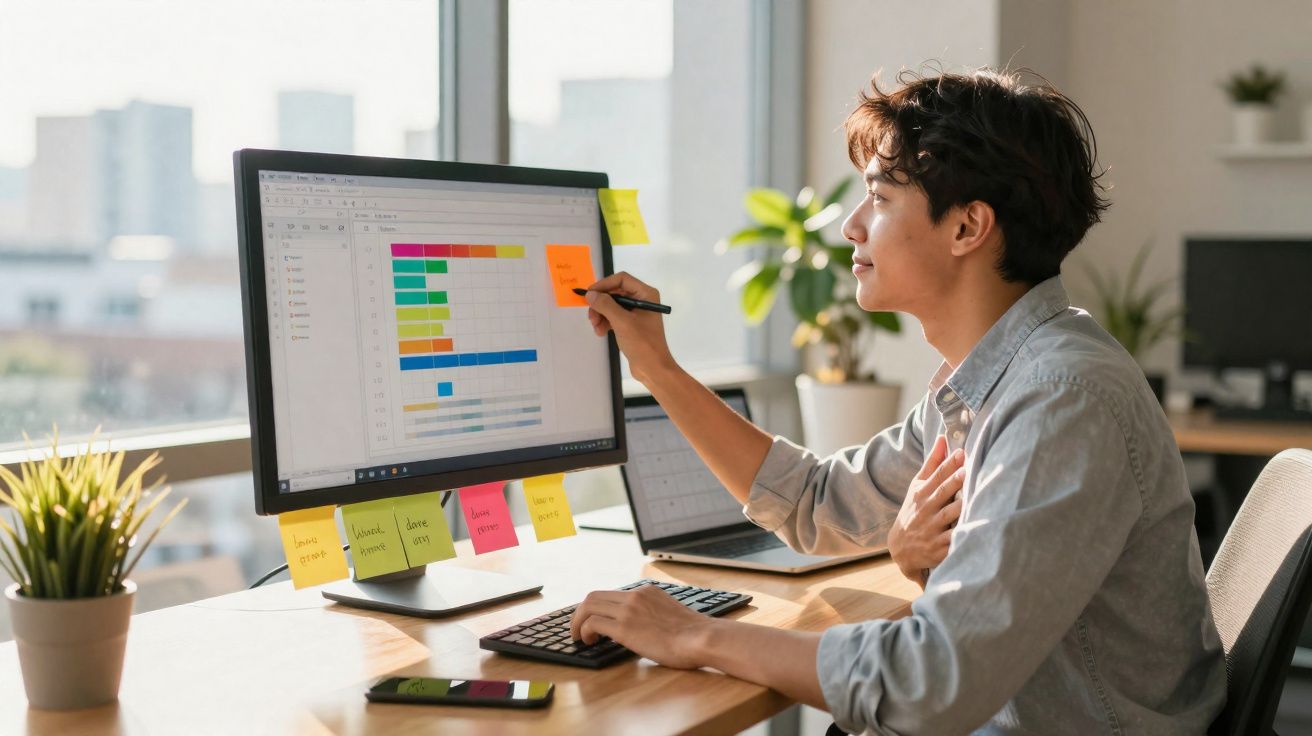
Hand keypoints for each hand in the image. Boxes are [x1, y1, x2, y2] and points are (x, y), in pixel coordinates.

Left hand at [569, 584, 711, 669]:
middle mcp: (635, 596)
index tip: (592, 619)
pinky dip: (584, 631)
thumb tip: (642, 627)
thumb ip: (653, 614)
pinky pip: (593, 623)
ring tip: (578, 637)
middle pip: (594, 596)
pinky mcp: (624, 627)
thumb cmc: (692, 635)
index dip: (597, 607)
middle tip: (577, 628)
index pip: (611, 594)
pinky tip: (590, 641)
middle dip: (580, 613)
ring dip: (578, 622)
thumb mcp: (670, 614)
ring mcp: (629, 610)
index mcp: (646, 592)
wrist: (701, 638)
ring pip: (589, 606)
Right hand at [585, 272, 676, 384]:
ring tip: (596, 328)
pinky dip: (605, 322)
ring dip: (601, 315)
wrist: (653, 369)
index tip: (589, 295)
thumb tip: (590, 294)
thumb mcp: (622, 322)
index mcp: (645, 294)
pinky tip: (601, 332)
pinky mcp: (631, 325)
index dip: (604, 285)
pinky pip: (614, 317)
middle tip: (591, 317)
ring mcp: (636, 313)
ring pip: (612, 306)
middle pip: (614, 293)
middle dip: (601, 304)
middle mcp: (642, 300)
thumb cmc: (643, 344)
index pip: (621, 279)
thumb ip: (605, 305)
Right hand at [887, 435, 964, 587]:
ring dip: (959, 507)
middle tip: (966, 471)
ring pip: (948, 516)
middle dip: (953, 482)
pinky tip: (972, 529)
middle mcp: (926, 510)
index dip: (948, 465)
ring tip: (972, 498)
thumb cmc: (914, 511)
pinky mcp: (940, 547)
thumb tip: (943, 438)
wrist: (901, 548)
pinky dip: (960, 535)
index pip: (936, 476)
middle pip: (942, 494)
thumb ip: (932, 464)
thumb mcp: (917, 487)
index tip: (961, 453)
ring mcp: (932, 529)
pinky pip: (952, 540)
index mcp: (921, 494)